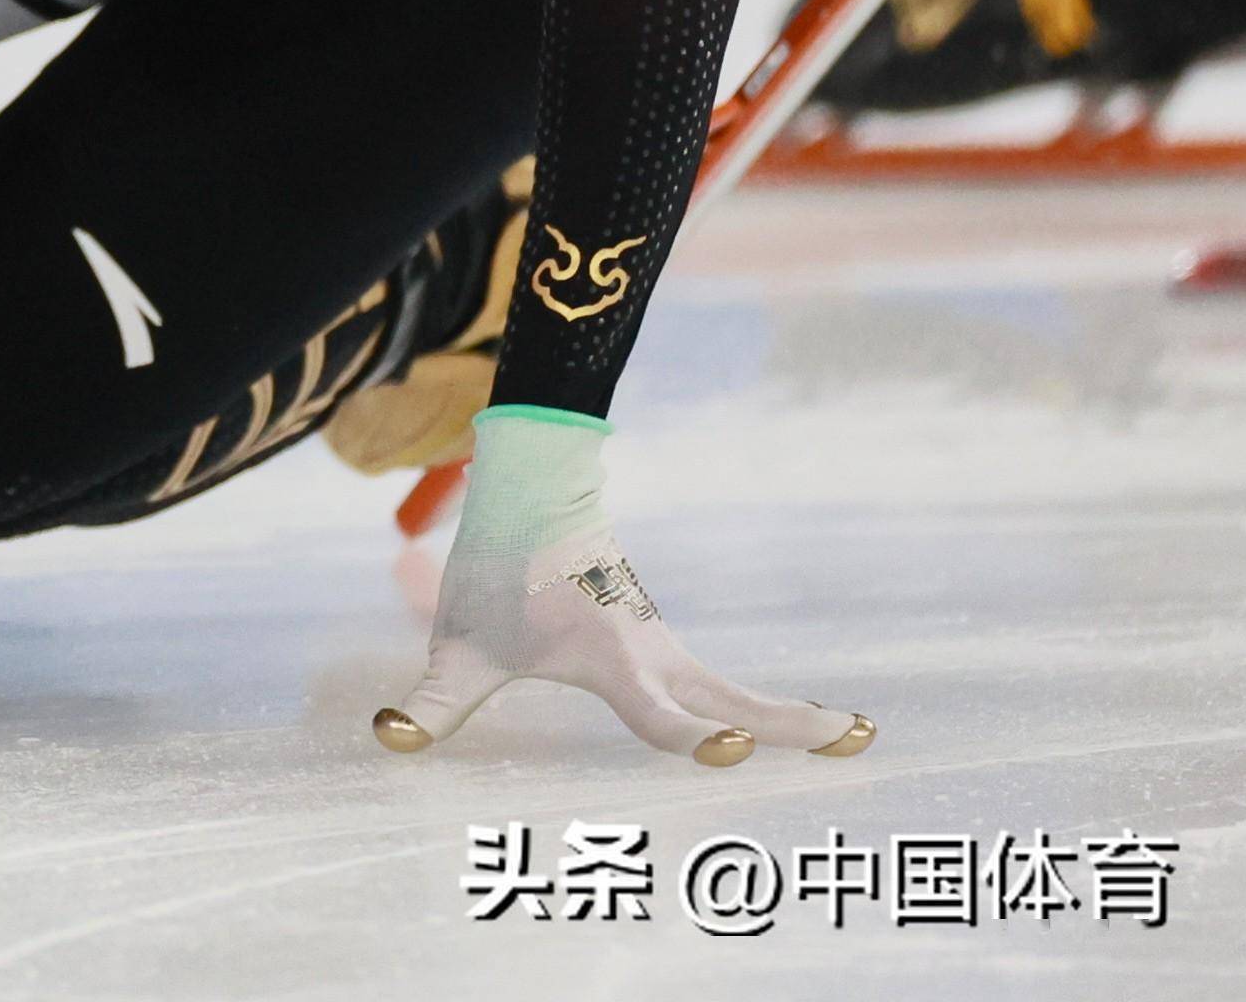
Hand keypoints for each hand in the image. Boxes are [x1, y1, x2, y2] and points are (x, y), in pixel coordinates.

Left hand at [376, 408, 872, 764]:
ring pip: (738, 690)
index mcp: (612, 660)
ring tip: (857, 735)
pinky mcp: (664, 643)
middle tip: (858, 738)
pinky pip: (723, 684)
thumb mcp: (458, 648)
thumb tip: (387, 736)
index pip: (659, 717)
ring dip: (793, 716)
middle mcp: (652, 656)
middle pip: (734, 701)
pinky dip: (769, 707)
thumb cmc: (496, 574)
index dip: (688, 740)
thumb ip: (433, 702)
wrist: (529, 495)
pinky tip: (803, 728)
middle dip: (791, 726)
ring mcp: (665, 648)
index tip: (727, 751)